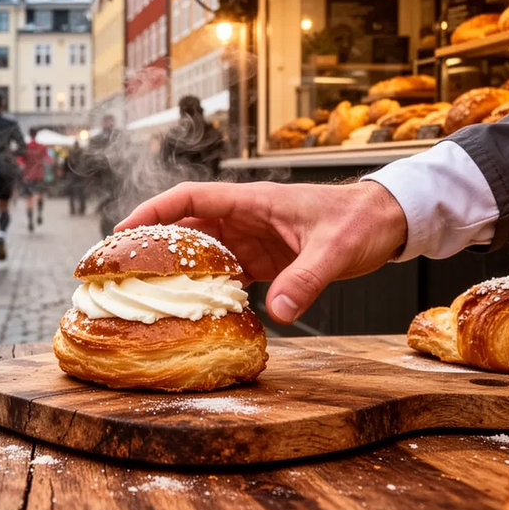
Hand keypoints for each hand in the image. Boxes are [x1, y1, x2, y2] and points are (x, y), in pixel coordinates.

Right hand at [115, 181, 407, 324]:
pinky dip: (205, 285)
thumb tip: (278, 311)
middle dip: (152, 241)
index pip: (190, 198)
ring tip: (145, 289)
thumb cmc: (361, 220)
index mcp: (251, 202)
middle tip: (120, 266)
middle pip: (185, 224)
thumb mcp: (334, 250)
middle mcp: (244, 217)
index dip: (153, 211)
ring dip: (175, 267)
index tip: (123, 230)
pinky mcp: (263, 259)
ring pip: (201, 249)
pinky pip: (224, 270)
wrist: (388, 222)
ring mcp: (251, 238)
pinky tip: (192, 305)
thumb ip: (305, 279)